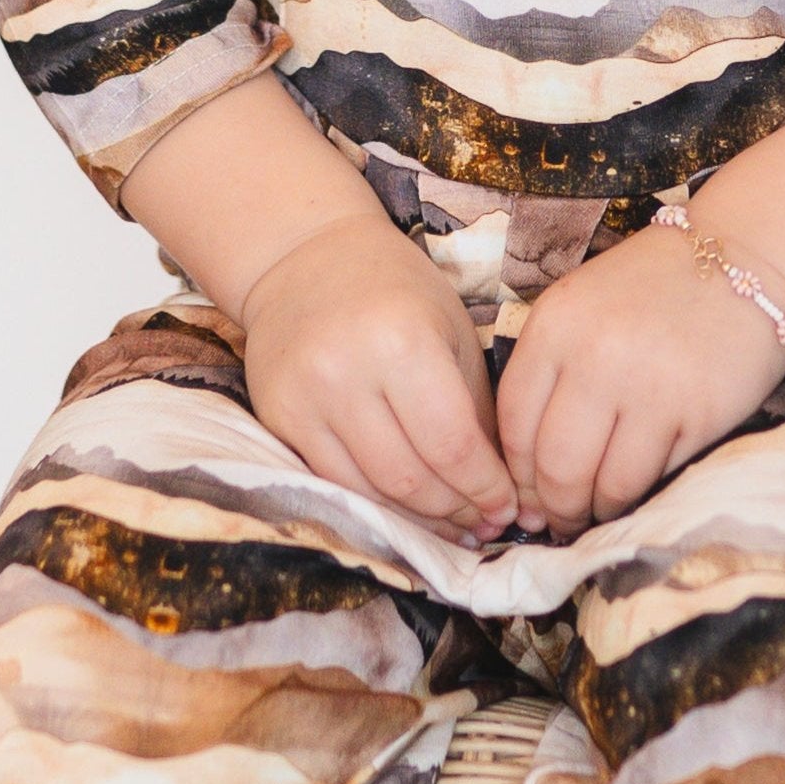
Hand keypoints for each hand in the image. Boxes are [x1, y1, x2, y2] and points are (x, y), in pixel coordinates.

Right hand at [234, 214, 517, 539]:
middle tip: (485, 524)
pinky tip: (406, 510)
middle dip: (456, 512)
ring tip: (452, 525)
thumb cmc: (395, 291)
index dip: (485, 488)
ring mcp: (303, 399)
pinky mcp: (276, 418)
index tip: (507, 508)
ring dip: (418, 519)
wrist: (304, 258)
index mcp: (402, 342)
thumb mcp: (451, 331)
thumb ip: (476, 409)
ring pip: (370, 491)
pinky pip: (333, 482)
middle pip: (411, 478)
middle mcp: (346, 373)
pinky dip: (376, 504)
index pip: (452, 445)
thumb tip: (500, 490)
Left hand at [494, 226, 784, 536]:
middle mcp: (595, 356)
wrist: (746, 258)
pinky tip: (631, 494)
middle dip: (552, 505)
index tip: (524, 493)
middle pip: (553, 463)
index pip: (513, 422)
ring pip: (601, 482)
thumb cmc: (655, 288)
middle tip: (558, 519)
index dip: (514, 472)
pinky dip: (635, 497)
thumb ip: (549, 370)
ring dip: (593, 511)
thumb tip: (526, 465)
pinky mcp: (699, 412)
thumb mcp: (581, 307)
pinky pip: (652, 477)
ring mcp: (650, 386)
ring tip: (594, 513)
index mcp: (554, 325)